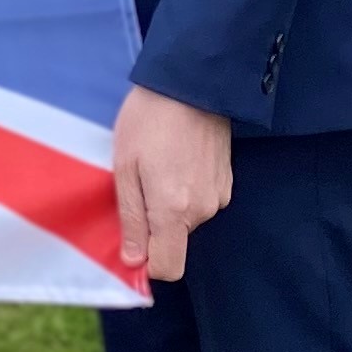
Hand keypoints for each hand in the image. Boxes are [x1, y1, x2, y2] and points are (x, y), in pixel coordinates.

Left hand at [111, 83, 231, 284]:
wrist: (191, 84)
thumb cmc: (148, 121)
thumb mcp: (125, 168)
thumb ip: (131, 218)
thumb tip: (134, 261)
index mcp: (175, 211)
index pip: (168, 267)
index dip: (147, 261)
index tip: (131, 239)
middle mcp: (203, 210)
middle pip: (175, 242)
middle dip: (154, 225)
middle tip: (138, 185)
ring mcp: (219, 196)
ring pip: (187, 221)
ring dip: (170, 205)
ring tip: (157, 166)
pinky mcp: (227, 182)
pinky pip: (200, 202)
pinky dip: (185, 191)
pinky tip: (175, 160)